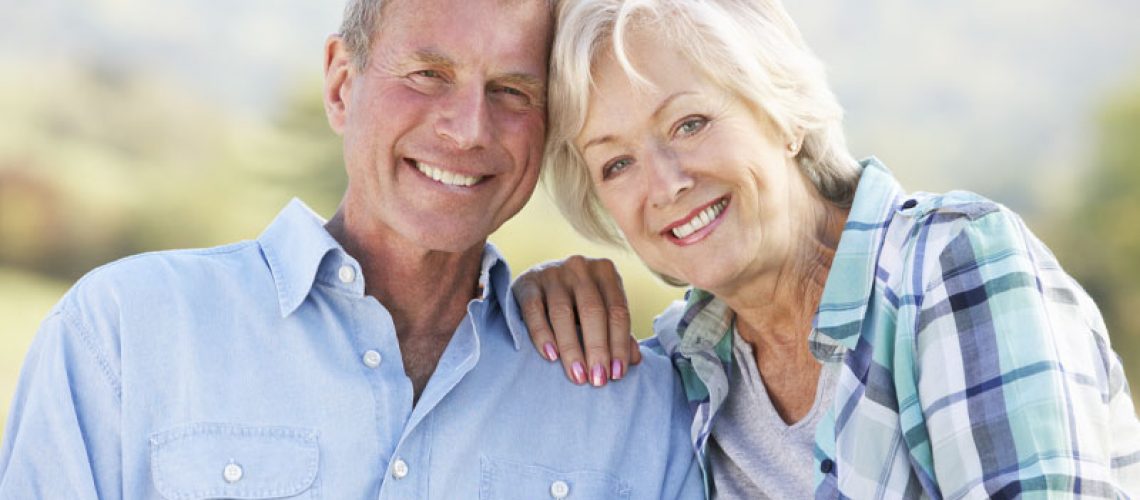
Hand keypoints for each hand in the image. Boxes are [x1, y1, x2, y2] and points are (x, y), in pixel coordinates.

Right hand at [512, 255, 641, 386]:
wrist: (537, 281)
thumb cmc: (577, 301)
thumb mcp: (600, 310)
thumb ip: (617, 331)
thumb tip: (636, 360)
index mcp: (606, 272)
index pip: (618, 311)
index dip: (619, 344)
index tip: (617, 374)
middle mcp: (580, 268)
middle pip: (592, 311)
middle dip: (597, 349)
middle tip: (598, 380)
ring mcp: (552, 273)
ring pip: (562, 313)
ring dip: (572, 348)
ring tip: (577, 376)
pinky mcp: (527, 283)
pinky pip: (534, 310)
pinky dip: (542, 335)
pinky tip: (551, 356)